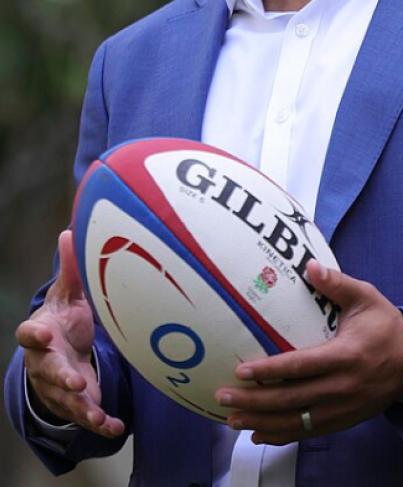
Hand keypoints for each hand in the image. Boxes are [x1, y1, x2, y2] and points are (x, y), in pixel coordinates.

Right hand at [16, 230, 124, 438]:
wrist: (60, 353)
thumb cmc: (63, 319)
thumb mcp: (67, 294)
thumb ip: (70, 269)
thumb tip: (70, 231)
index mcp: (40, 333)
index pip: (29, 335)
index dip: (34, 336)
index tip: (43, 335)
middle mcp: (45, 362)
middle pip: (47, 371)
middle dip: (60, 376)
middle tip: (75, 380)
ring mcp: (58, 385)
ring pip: (66, 399)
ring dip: (82, 407)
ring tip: (98, 413)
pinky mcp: (75, 402)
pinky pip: (86, 415)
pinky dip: (101, 422)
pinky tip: (117, 426)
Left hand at [215, 260, 402, 444]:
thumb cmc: (386, 325)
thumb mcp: (367, 297)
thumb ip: (337, 283)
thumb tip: (310, 265)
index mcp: (346, 356)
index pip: (300, 366)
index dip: (269, 370)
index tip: (241, 371)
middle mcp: (342, 387)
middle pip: (291, 398)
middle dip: (254, 400)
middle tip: (223, 397)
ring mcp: (342, 409)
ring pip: (296, 421)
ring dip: (262, 421)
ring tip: (231, 420)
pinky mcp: (343, 420)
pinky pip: (308, 432)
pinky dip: (282, 435)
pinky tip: (258, 433)